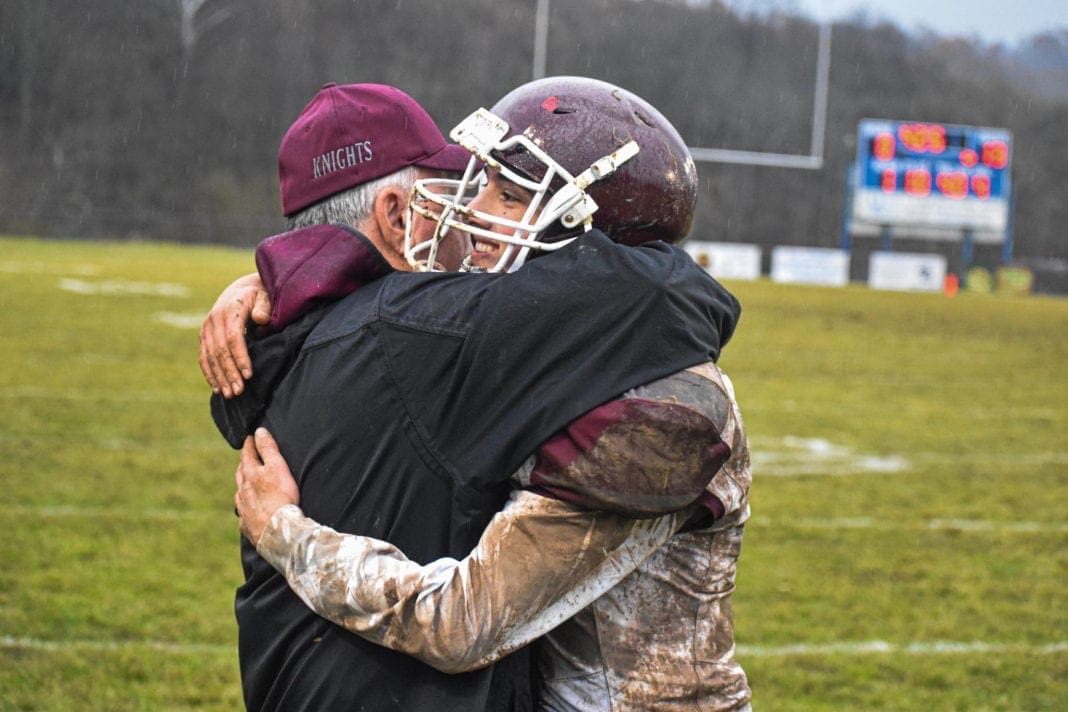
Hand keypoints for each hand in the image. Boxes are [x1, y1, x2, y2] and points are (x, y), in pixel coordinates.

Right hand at [199, 272, 270, 397]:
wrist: (239, 291)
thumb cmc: (257, 296)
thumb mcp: (264, 296)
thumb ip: (264, 307)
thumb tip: (261, 319)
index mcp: (229, 311)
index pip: (233, 338)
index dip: (240, 357)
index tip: (249, 375)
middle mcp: (213, 321)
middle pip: (220, 351)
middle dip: (230, 372)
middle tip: (239, 391)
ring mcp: (206, 330)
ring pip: (210, 357)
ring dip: (220, 377)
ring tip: (230, 395)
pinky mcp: (203, 337)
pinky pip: (204, 358)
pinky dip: (210, 374)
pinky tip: (218, 388)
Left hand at [234, 428, 299, 544]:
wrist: (278, 531)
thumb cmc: (281, 498)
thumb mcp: (278, 467)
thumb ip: (268, 448)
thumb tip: (258, 432)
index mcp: (250, 474)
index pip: (247, 454)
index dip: (250, 444)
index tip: (250, 437)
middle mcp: (242, 491)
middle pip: (241, 473)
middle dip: (244, 463)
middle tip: (246, 457)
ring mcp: (243, 508)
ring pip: (240, 493)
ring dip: (243, 485)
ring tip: (246, 482)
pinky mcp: (247, 525)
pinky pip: (244, 512)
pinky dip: (246, 506)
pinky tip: (250, 509)